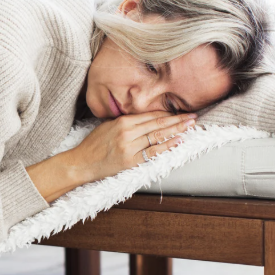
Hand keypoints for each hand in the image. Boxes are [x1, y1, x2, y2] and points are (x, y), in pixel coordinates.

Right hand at [73, 111, 196, 182]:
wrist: (81, 162)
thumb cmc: (93, 145)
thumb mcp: (108, 126)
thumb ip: (126, 122)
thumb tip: (146, 119)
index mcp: (122, 121)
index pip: (151, 115)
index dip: (168, 113)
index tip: (180, 111)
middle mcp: (127, 132)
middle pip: (158, 123)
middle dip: (177, 120)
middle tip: (193, 117)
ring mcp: (129, 147)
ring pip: (158, 136)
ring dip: (177, 130)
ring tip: (190, 126)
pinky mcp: (130, 161)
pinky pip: (152, 152)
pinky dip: (167, 146)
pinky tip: (178, 141)